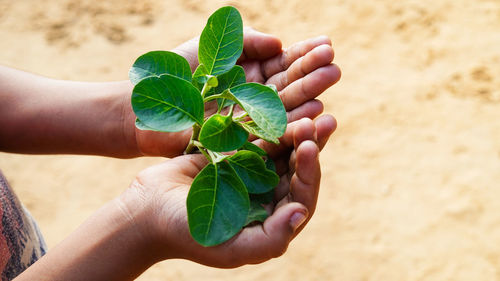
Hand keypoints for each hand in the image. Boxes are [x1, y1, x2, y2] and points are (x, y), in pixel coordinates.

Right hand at [122, 114, 335, 266]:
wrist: (146, 210)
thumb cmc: (185, 233)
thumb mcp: (228, 247)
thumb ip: (268, 240)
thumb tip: (300, 213)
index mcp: (271, 222)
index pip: (302, 196)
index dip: (310, 172)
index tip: (309, 146)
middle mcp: (266, 197)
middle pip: (297, 169)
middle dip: (310, 145)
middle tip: (323, 119)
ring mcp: (251, 174)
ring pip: (281, 149)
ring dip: (296, 129)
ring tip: (312, 106)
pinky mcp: (234, 155)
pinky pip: (257, 136)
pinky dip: (269, 121)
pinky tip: (279, 103)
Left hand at [130, 28, 339, 156]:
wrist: (147, 108)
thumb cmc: (176, 74)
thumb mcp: (211, 48)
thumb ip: (246, 43)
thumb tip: (280, 44)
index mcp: (248, 74)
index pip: (282, 62)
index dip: (303, 54)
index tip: (326, 44)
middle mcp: (253, 97)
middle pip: (288, 85)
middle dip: (312, 74)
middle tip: (335, 64)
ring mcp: (250, 120)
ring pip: (284, 108)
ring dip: (309, 95)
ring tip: (330, 81)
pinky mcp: (243, 142)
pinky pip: (271, 131)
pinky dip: (292, 123)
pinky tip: (313, 112)